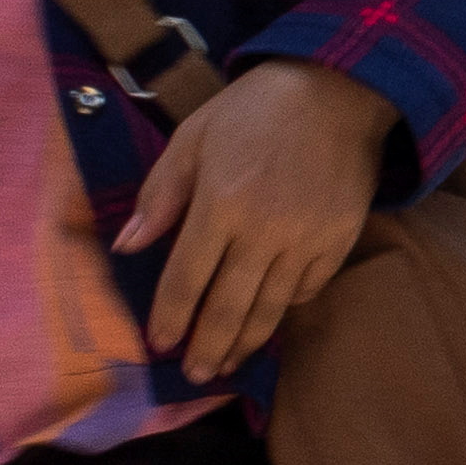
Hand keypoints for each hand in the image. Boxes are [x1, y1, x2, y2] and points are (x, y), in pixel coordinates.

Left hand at [120, 61, 398, 379]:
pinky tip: (268, 320)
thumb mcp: (194, 136)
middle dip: (207, 347)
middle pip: (228, 307)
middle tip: (195, 375)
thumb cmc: (255, 109)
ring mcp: (306, 241)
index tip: (159, 342)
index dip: (170, 316)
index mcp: (221, 203)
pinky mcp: (338, 242)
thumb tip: (126, 246)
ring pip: (269, 309)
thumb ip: (160, 194)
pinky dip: (284, 309)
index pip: (187, 277)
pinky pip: (306, 290)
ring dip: (244, 343)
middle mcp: (264, 231)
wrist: (338, 89)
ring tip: (227, 365)